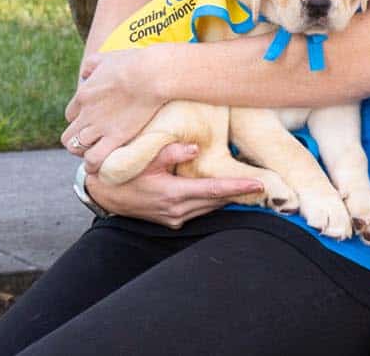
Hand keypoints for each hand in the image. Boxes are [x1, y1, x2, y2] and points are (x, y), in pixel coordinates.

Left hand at [63, 51, 164, 172]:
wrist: (151, 73)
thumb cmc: (135, 63)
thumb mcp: (107, 57)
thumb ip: (92, 64)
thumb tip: (85, 72)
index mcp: (84, 95)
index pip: (71, 114)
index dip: (80, 120)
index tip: (92, 122)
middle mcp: (87, 113)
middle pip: (68, 135)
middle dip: (77, 140)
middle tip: (92, 142)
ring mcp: (99, 126)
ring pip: (76, 148)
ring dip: (84, 153)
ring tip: (95, 156)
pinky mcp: (115, 137)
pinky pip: (94, 158)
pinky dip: (93, 164)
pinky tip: (100, 165)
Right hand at [83, 143, 263, 228]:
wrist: (104, 195)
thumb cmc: (123, 174)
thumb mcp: (144, 159)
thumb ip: (170, 152)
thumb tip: (194, 147)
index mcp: (173, 194)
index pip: (214, 191)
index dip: (238, 188)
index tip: (259, 184)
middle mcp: (177, 210)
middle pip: (217, 201)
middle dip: (240, 193)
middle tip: (265, 182)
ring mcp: (174, 218)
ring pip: (210, 208)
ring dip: (228, 198)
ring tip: (251, 186)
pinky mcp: (172, 221)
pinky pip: (200, 211)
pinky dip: (213, 202)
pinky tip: (224, 192)